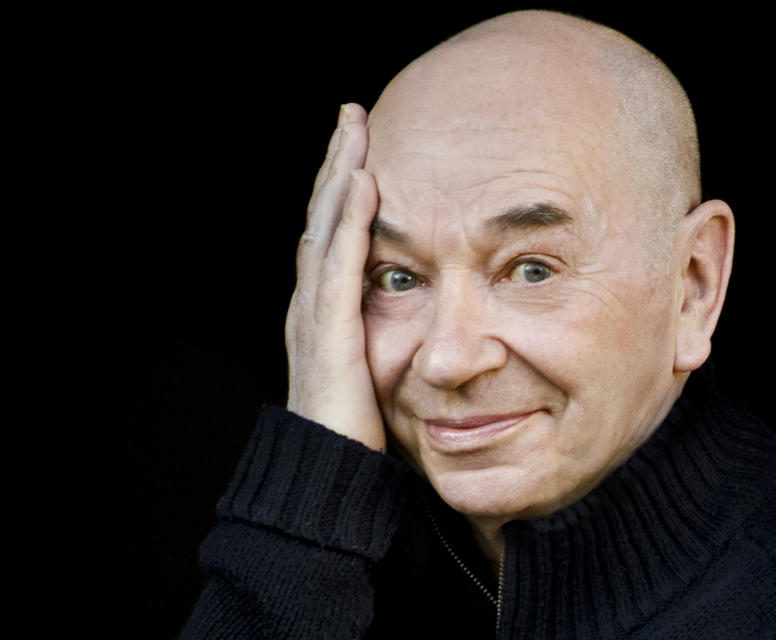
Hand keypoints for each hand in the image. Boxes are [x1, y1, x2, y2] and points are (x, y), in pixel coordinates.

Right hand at [285, 104, 385, 451]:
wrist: (333, 479)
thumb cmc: (362, 430)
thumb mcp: (379, 370)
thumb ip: (390, 333)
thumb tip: (423, 309)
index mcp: (326, 309)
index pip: (335, 233)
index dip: (345, 187)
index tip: (364, 146)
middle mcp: (312, 303)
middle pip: (322, 217)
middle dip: (337, 163)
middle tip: (353, 114)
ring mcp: (314, 315)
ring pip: (324, 228)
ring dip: (338, 174)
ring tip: (354, 128)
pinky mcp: (327, 333)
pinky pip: (338, 266)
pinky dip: (348, 222)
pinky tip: (361, 184)